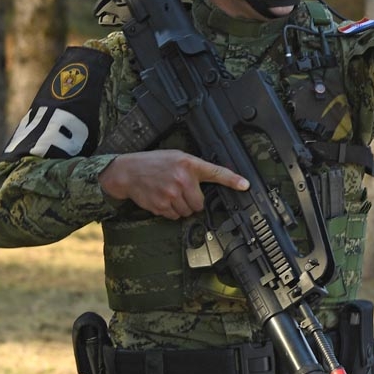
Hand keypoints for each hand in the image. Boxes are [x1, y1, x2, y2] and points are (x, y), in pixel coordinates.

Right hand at [99, 149, 248, 219]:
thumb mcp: (178, 157)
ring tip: (170, 193)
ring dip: (182, 207)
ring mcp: (171, 194)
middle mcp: (182, 179)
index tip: (245, 185)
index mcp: (189, 164)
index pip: (216, 172)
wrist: (128, 171)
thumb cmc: (154, 163)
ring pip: (188, 211)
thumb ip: (195, 168)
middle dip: (193, 200)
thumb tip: (214, 179)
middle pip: (200, 203)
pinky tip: (163, 199)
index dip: (232, 180)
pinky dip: (171, 211)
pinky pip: (175, 216)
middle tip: (182, 190)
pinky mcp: (161, 206)